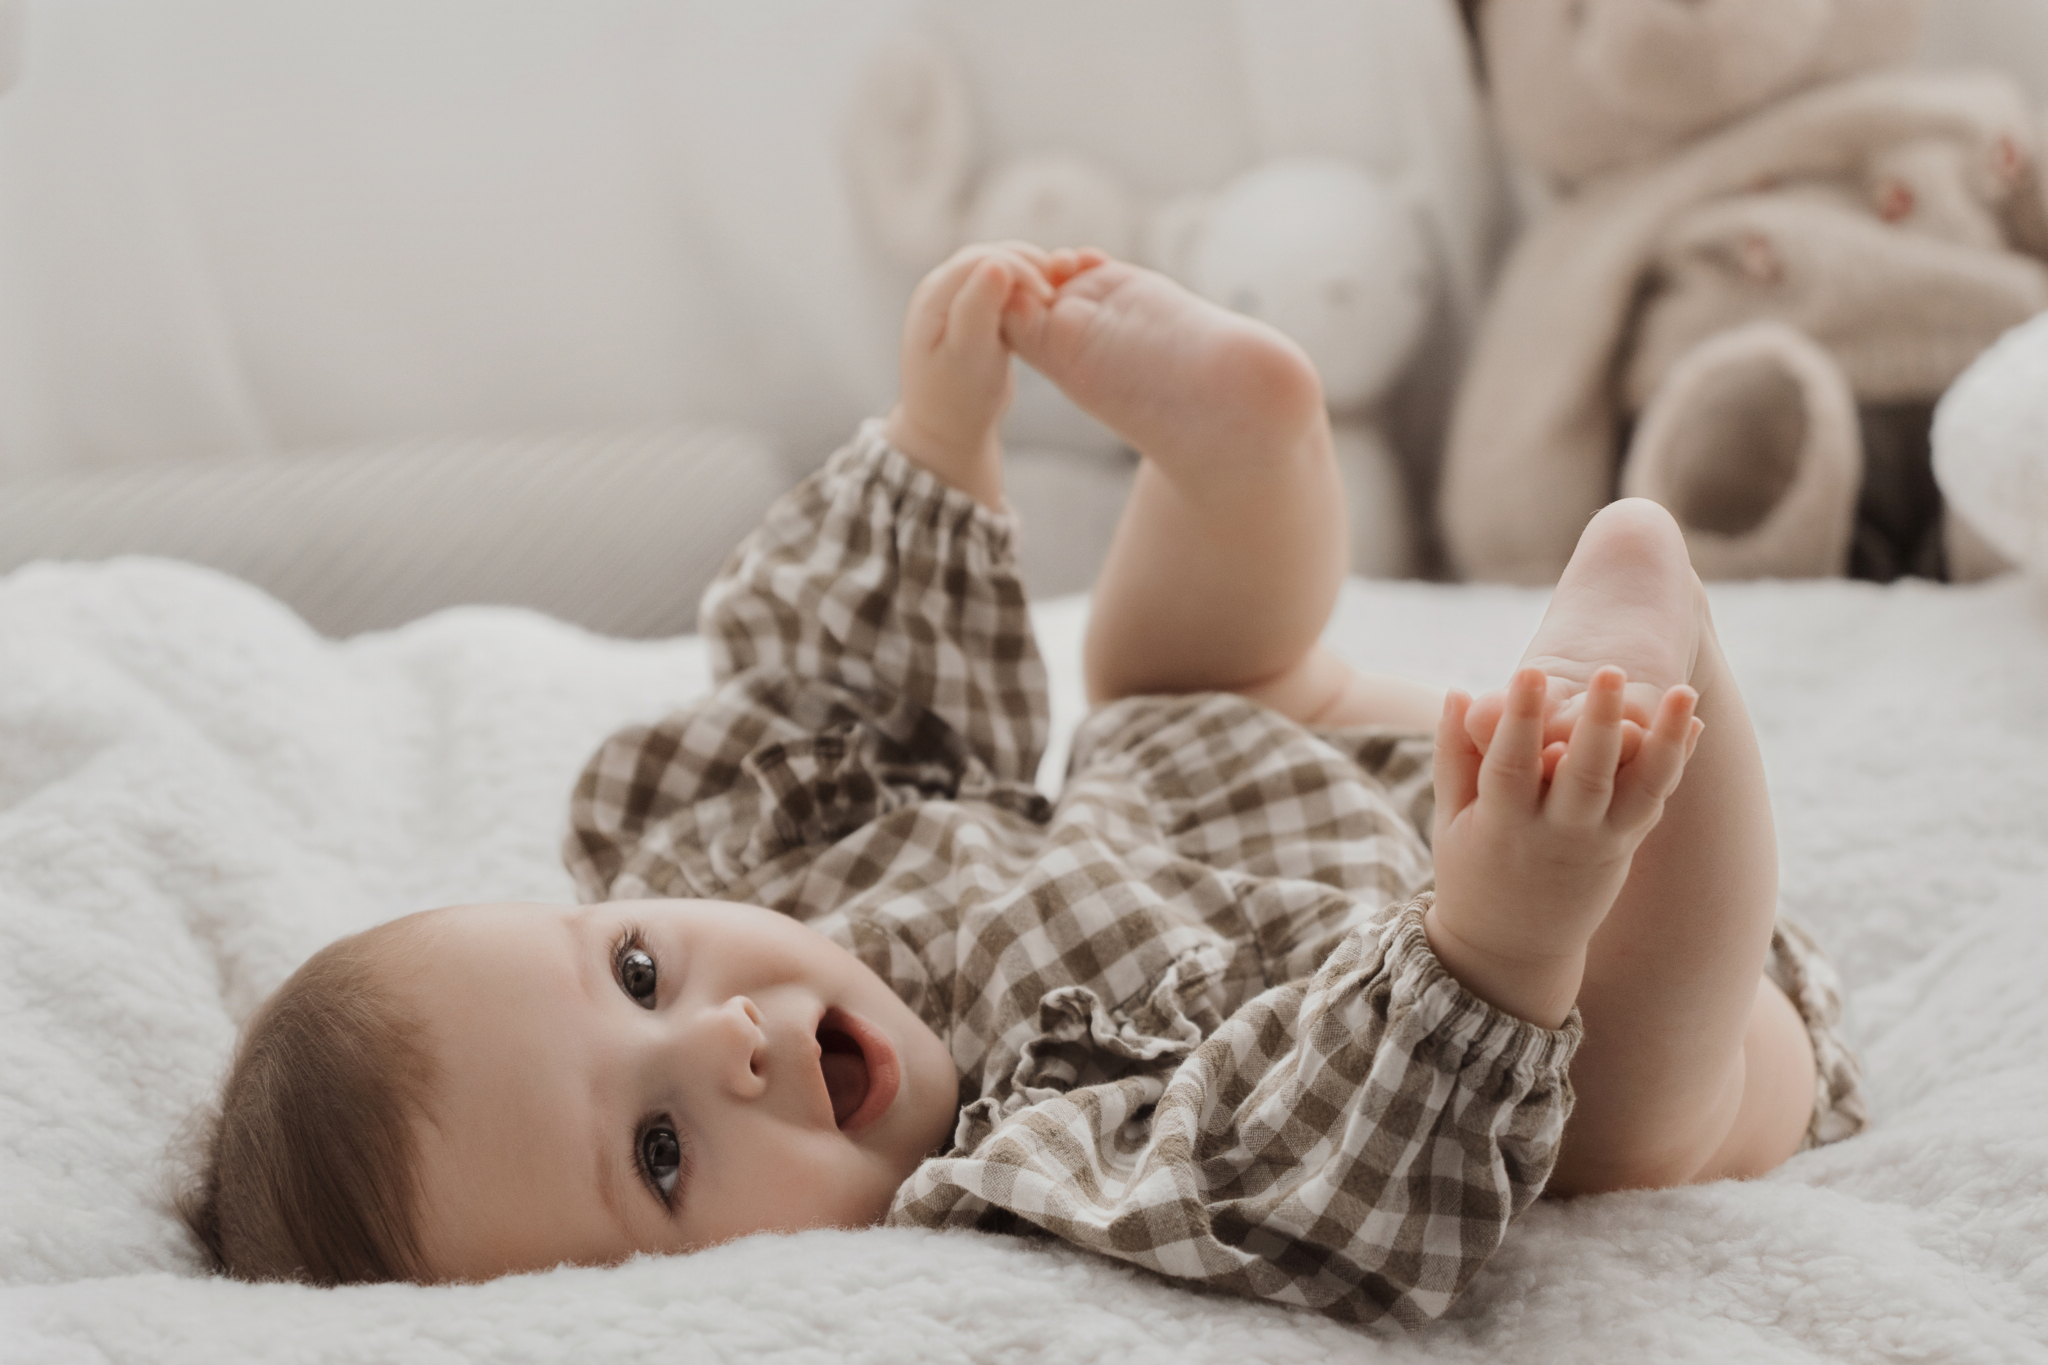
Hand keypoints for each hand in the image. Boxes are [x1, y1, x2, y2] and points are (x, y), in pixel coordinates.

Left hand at [884, 242, 1063, 509]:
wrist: (948, 431)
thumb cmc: (957, 400)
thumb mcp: (968, 355)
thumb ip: (977, 308)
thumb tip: (996, 263)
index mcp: (934, 297)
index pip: (981, 260)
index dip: (1018, 268)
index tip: (1048, 295)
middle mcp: (941, 291)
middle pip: (991, 257)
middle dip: (1028, 265)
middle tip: (1059, 290)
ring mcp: (957, 300)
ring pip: (999, 270)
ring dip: (1030, 276)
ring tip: (1056, 297)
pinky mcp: (974, 313)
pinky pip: (1003, 288)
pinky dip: (1026, 292)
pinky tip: (1047, 305)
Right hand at [1425, 665, 1702, 1026]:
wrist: (1514, 948)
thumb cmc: (1472, 869)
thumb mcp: (1450, 819)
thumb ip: (1455, 755)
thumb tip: (1459, 690)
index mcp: (1504, 826)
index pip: (1513, 766)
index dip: (1521, 719)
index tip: (1531, 672)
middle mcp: (1557, 836)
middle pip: (1585, 775)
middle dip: (1599, 721)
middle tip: (1611, 670)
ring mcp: (1598, 843)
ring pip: (1638, 790)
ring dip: (1663, 738)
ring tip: (1681, 690)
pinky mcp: (1625, 846)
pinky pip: (1655, 800)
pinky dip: (1674, 759)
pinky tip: (1690, 718)